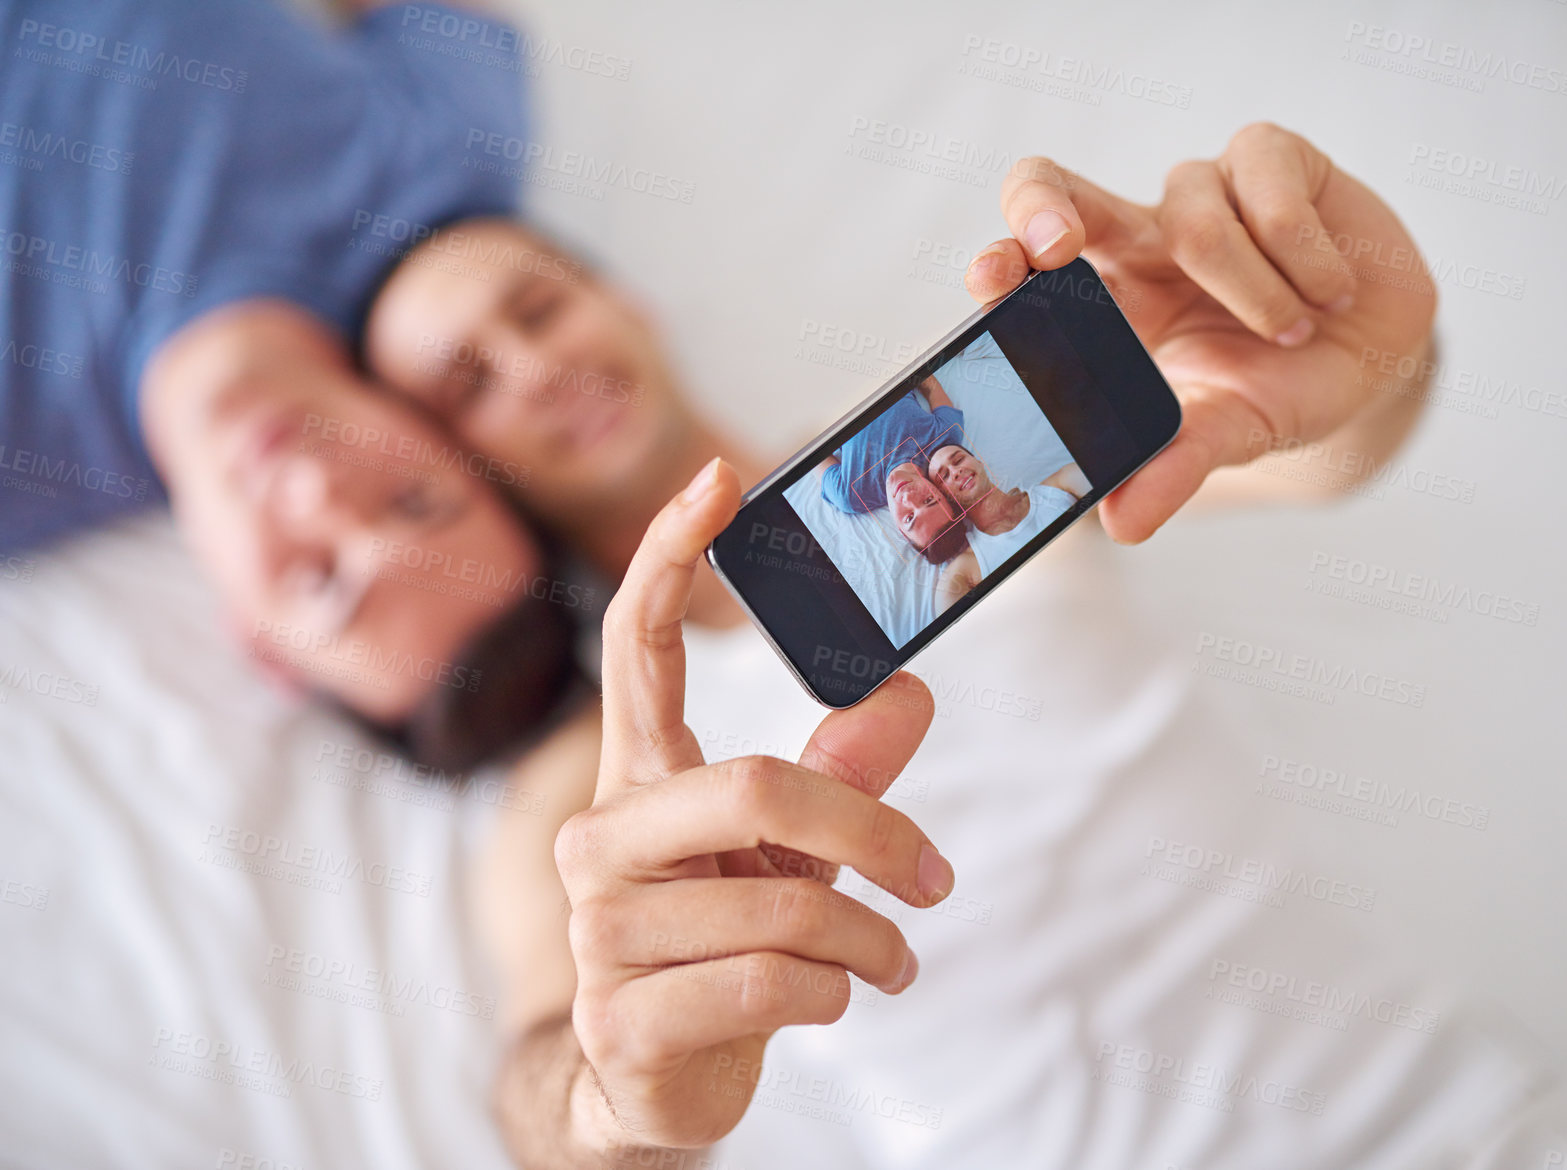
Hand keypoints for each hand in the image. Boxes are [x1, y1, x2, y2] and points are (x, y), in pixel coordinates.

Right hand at [553, 457, 953, 1151]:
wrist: (649, 1082)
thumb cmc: (720, 940)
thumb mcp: (787, 851)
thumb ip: (841, 774)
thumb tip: (910, 689)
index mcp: (637, 779)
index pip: (635, 645)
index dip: (672, 555)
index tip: (721, 477)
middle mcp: (602, 839)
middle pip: (757, 783)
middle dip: (874, 835)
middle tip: (938, 878)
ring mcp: (600, 929)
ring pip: (785, 902)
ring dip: (870, 940)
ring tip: (890, 961)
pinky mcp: (622, 1016)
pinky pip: (769, 981)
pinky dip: (834, 994)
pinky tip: (834, 1001)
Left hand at [965, 122, 1437, 542]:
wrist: (1375, 358)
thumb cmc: (1278, 386)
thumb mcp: (1228, 433)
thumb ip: (1173, 470)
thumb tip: (1121, 524)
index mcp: (1107, 299)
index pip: (1029, 260)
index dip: (1002, 258)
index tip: (994, 280)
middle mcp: (1140, 235)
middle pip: (1058, 188)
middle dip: (1045, 206)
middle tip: (1058, 246)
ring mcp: (1203, 188)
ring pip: (1194, 220)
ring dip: (1252, 293)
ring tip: (1294, 330)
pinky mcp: (1273, 157)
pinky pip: (1271, 195)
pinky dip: (1305, 259)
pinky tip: (1331, 291)